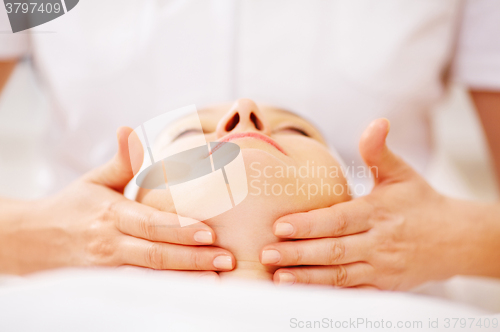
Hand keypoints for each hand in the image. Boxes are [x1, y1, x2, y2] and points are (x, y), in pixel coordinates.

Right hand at [0, 127, 234, 274]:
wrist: (34, 240)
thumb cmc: (73, 206)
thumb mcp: (94, 180)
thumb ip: (120, 161)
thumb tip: (129, 129)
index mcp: (111, 214)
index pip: (149, 224)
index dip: (179, 229)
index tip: (210, 232)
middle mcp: (110, 243)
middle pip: (155, 255)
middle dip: (193, 259)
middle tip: (227, 258)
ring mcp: (108, 268)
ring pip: (151, 278)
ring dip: (185, 279)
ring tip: (218, 279)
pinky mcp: (108, 283)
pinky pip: (141, 290)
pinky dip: (167, 291)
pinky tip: (192, 289)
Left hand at [260, 119, 476, 289]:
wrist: (456, 240)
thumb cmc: (421, 202)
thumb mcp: (402, 173)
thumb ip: (379, 151)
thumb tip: (377, 122)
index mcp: (378, 212)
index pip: (339, 220)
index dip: (310, 224)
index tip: (280, 225)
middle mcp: (379, 242)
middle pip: (334, 250)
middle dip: (298, 253)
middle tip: (267, 253)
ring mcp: (381, 268)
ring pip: (340, 275)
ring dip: (308, 277)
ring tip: (278, 277)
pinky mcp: (384, 286)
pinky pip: (352, 292)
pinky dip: (328, 293)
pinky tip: (304, 290)